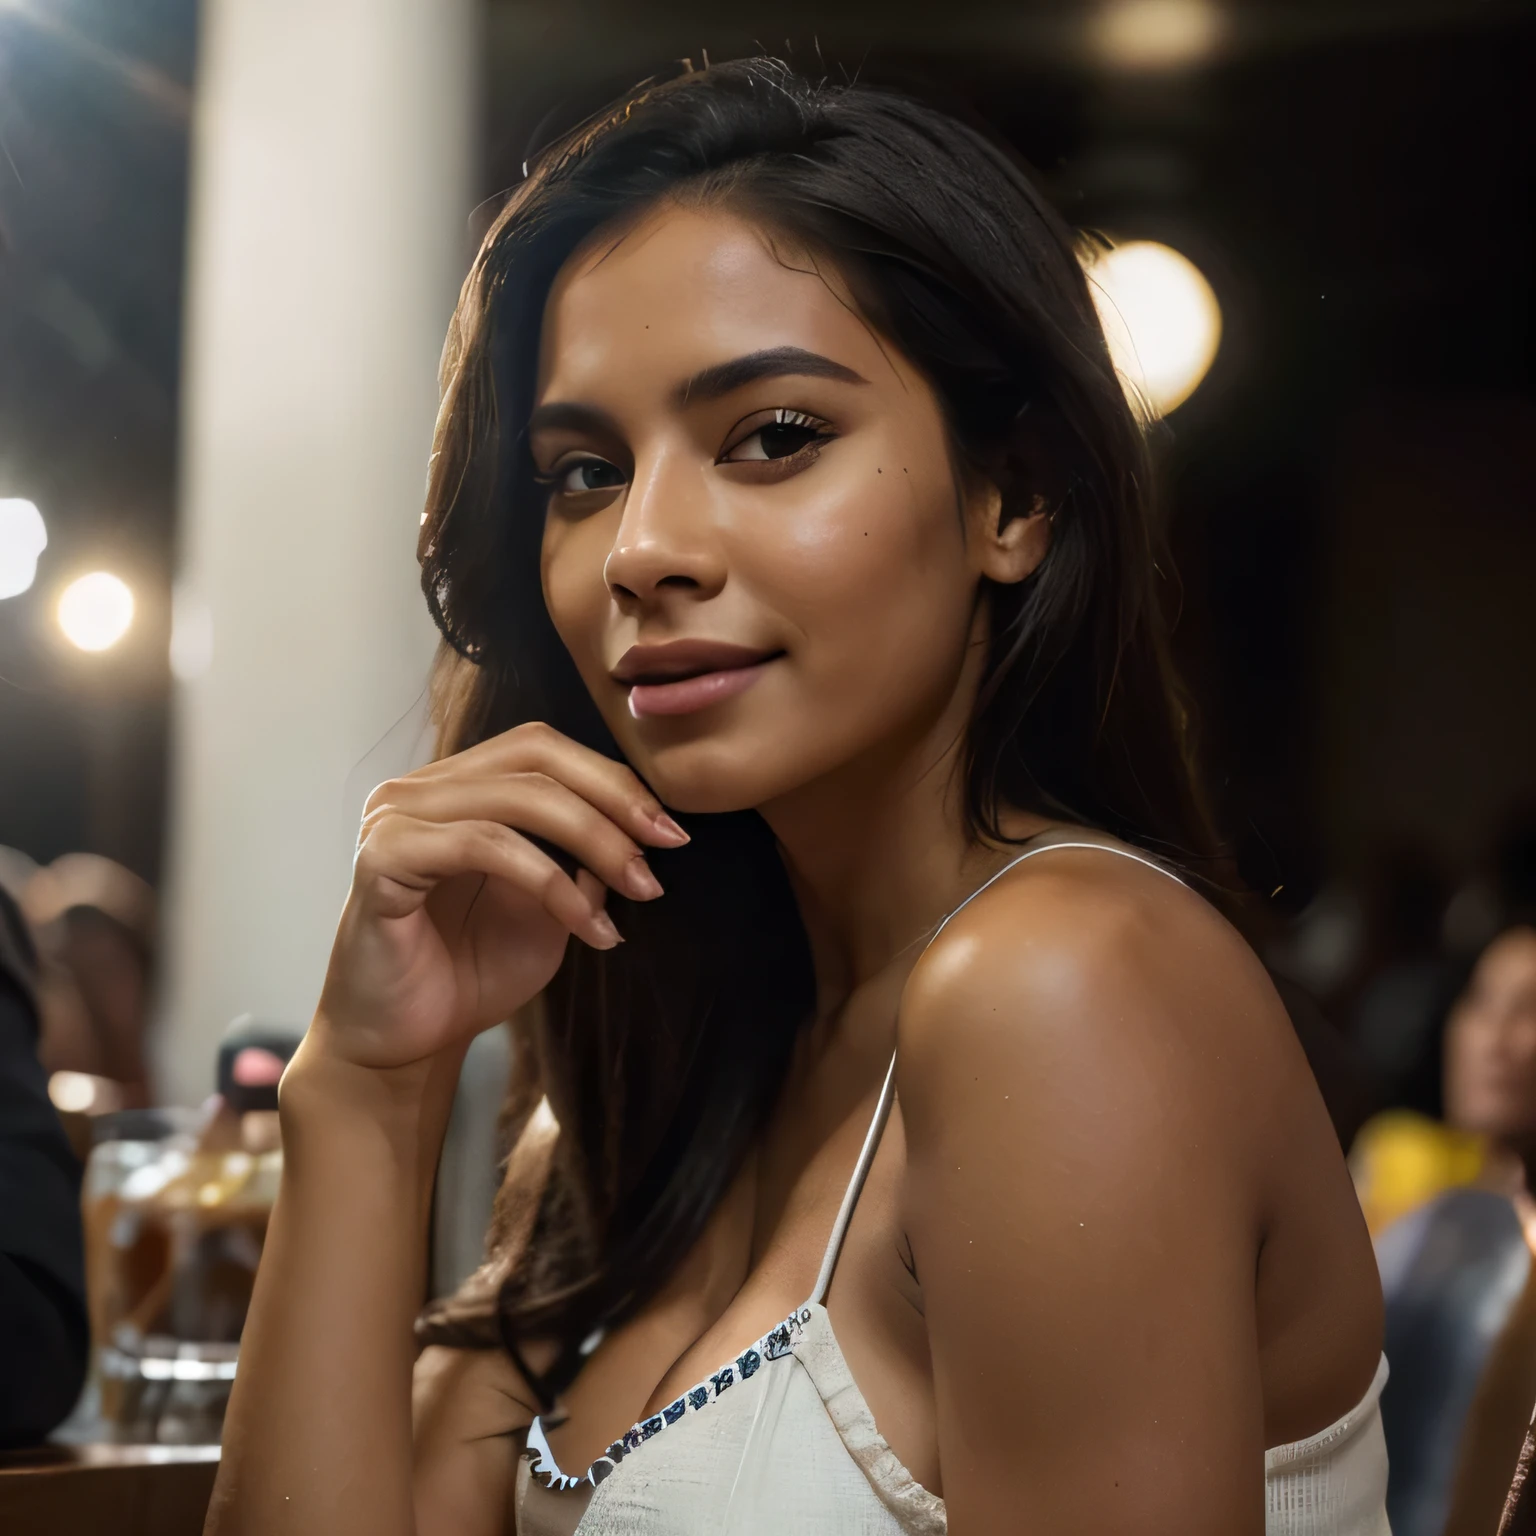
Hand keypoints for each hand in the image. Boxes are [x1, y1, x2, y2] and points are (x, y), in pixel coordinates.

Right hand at [311, 723, 685, 1071]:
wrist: (402, 1047)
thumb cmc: (469, 975)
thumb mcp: (550, 911)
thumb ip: (584, 862)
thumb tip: (640, 825)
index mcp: (457, 789)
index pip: (543, 752)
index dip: (613, 779)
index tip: (670, 828)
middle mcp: (420, 790)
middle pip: (534, 758)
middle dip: (612, 799)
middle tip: (665, 845)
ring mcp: (395, 818)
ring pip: (517, 797)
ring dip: (594, 840)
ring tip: (638, 890)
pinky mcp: (382, 856)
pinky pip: (483, 844)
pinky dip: (549, 881)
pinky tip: (586, 925)